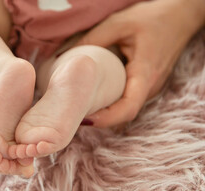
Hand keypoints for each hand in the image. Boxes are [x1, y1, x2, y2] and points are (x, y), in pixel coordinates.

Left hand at [76, 0, 204, 127]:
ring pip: (126, 109)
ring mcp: (150, 88)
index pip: (128, 108)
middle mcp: (150, 86)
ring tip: (80, 106)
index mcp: (145, 73)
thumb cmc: (152, 19)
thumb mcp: (118, 24)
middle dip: (100, 118)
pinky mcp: (147, 86)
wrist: (181, 17)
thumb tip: (63, 57)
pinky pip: (128, 100)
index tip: (85, 118)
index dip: (106, 119)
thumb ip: (92, 39)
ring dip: (105, 112)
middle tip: (74, 113)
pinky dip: (111, 103)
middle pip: (124, 113)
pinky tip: (94, 97)